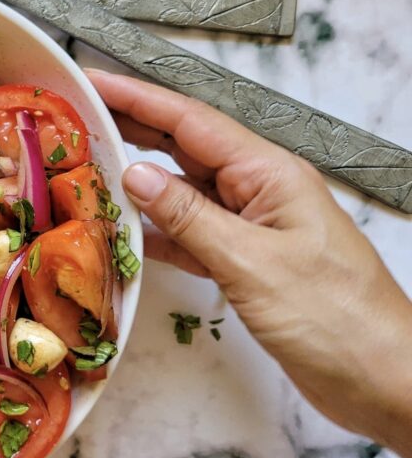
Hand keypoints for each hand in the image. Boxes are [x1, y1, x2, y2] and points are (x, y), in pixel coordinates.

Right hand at [86, 69, 411, 457]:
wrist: (379, 376)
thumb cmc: (333, 317)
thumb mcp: (252, 263)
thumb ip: (190, 218)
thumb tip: (135, 176)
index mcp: (269, 174)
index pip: (192, 123)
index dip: (138, 99)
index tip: (95, 81)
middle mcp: (258, 191)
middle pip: (185, 148)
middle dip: (132, 127)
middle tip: (78, 115)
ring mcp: (251, 227)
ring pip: (184, 192)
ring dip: (139, 182)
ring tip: (88, 169)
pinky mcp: (245, 263)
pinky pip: (191, 235)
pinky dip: (157, 232)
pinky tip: (124, 232)